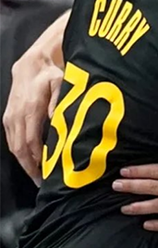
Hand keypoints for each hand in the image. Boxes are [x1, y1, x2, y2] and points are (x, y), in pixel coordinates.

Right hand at [3, 54, 63, 185]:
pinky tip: (28, 160)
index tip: (45, 173)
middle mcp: (16, 116)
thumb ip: (59, 102)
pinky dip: (19, 152)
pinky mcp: (8, 118)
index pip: (31, 142)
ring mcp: (10, 118)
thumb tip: (57, 121)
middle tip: (41, 182)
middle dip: (30, 167)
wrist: (32, 65)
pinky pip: (11, 140)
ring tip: (36, 175)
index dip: (37, 160)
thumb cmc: (50, 75)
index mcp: (30, 110)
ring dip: (24, 162)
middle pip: (20, 149)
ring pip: (14, 147)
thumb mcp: (60, 83)